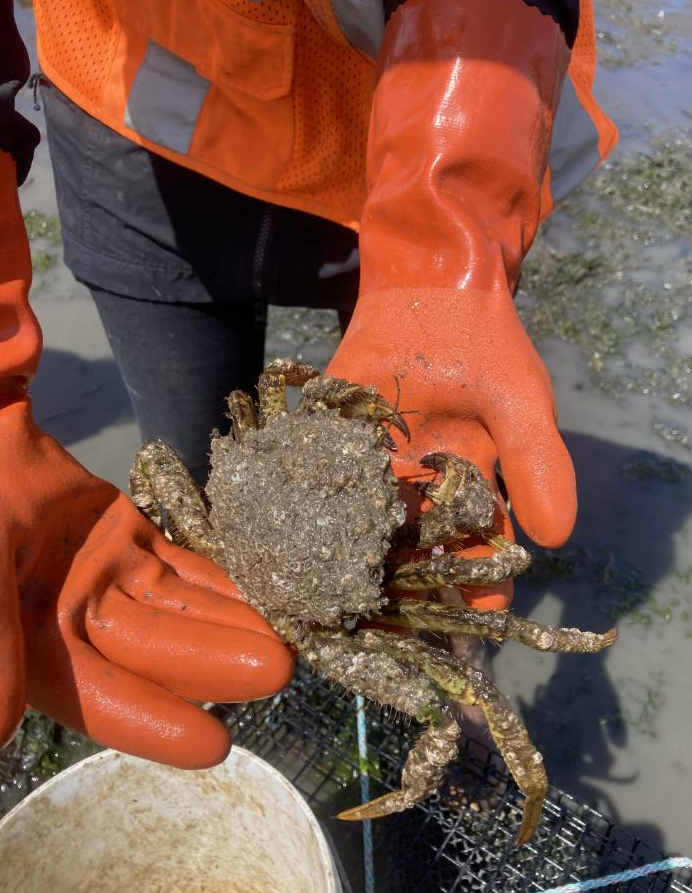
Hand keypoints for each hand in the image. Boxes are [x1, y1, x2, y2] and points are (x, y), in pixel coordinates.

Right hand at [1, 408, 292, 763]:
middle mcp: (73, 616)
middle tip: (281, 670)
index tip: (214, 745)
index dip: (152, 722)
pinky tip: (262, 595)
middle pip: (155, 650)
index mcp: (33, 636)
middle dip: (217, 662)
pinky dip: (220, 581)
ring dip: (229, 623)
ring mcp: (106, 573)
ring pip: (177, 607)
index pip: (97, 693)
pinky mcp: (128, 535)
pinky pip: (181, 565)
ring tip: (288, 637)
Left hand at [329, 0, 576, 608]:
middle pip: (412, 553)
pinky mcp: (331, 441)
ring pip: (361, 528)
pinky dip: (303, 510)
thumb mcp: (520, 401)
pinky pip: (317, 482)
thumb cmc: (483, 343)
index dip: (475, 591)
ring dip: (350, 565)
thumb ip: (537, 462)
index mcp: (467, 487)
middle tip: (383, 639)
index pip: (474, 552)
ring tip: (331, 608)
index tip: (466, 631)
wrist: (427, 287)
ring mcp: (371, 467)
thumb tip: (557, 537)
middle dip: (402, 593)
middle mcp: (417, 487)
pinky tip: (286, 547)